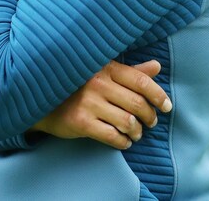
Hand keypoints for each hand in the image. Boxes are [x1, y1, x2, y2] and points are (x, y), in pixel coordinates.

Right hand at [28, 60, 172, 149]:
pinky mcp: (81, 122)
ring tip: (136, 133)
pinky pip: (112, 136)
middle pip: (137, 103)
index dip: (158, 95)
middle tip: (151, 122)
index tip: (167, 106)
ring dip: (137, 131)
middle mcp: (98, 83)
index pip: (141, 81)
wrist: (42, 99)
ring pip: (127, 122)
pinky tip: (123, 141)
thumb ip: (130, 71)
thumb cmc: (77, 85)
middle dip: (150, 116)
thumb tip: (156, 66)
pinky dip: (123, 142)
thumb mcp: (102, 72)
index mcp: (105, 68)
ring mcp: (89, 103)